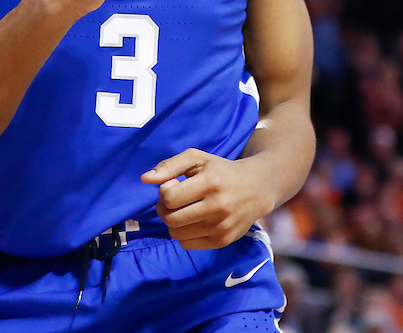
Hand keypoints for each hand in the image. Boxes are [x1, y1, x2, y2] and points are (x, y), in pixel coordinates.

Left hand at [142, 149, 275, 249]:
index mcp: (211, 183)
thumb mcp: (198, 159)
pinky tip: (194, 222)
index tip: (175, 185)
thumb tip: (144, 179)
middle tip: (174, 202)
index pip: (169, 197)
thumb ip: (170, 165)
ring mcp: (221, 226)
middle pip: (171, 218)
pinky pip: (188, 244)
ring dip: (174, 223)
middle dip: (165, 210)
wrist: (258, 188)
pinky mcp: (224, 241)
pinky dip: (185, 234)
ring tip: (184, 210)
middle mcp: (218, 206)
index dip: (165, 191)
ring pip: (177, 234)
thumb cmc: (221, 171)